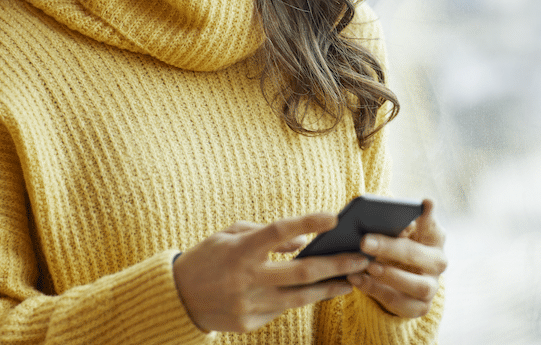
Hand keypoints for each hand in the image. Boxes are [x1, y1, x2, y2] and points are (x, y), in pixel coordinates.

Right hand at [173, 213, 371, 332]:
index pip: (279, 232)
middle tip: (362, 257)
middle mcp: (246, 278)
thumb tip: (304, 240)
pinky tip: (320, 291)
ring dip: (330, 288)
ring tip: (353, 280)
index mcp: (240, 249)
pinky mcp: (251, 323)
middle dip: (336, 265)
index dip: (307, 222)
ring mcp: (249, 304)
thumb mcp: (230, 234)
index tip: (334, 217)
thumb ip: (267, 234)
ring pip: (300, 298)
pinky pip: (283, 309)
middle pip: (301, 272)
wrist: (178, 297)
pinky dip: (300, 298)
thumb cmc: (208, 257)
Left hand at [347, 199, 446, 317]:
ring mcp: (432, 287)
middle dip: (390, 248)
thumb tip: (389, 215)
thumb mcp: (395, 230)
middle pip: (418, 255)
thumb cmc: (394, 244)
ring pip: (419, 286)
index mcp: (434, 237)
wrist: (395, 277)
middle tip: (364, 241)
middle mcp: (438, 262)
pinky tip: (357, 280)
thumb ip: (393, 221)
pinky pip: (402, 304)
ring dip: (390, 276)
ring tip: (367, 266)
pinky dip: (377, 292)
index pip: (433, 225)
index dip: (427, 216)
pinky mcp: (420, 307)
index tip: (423, 202)